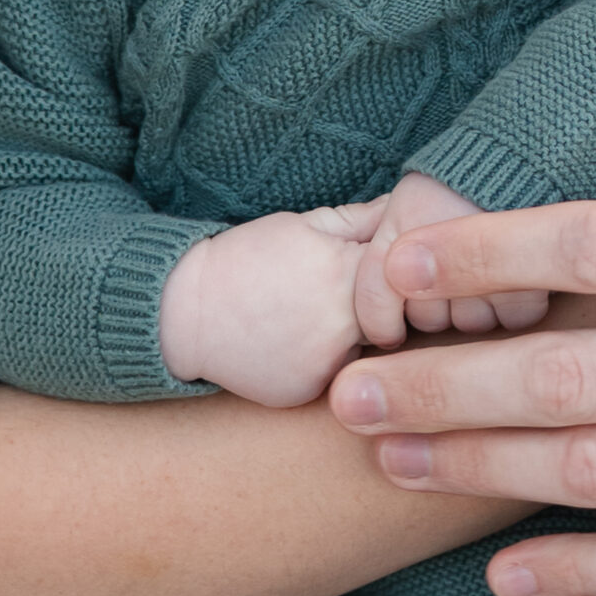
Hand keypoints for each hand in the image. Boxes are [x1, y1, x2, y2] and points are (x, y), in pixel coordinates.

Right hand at [160, 200, 387, 406]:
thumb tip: (413, 204)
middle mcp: (343, 322)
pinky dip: (327, 364)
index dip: (398, 269)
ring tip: (314, 319)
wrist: (182, 312)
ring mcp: (327, 363)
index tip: (381, 269)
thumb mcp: (303, 224)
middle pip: (398, 317)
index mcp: (345, 272)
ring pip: (372, 351)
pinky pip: (340, 378)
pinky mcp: (311, 391)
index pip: (407, 273)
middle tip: (346, 296)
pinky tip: (296, 347)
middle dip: (385, 307)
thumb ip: (362, 219)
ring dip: (359, 338)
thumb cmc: (246, 260)